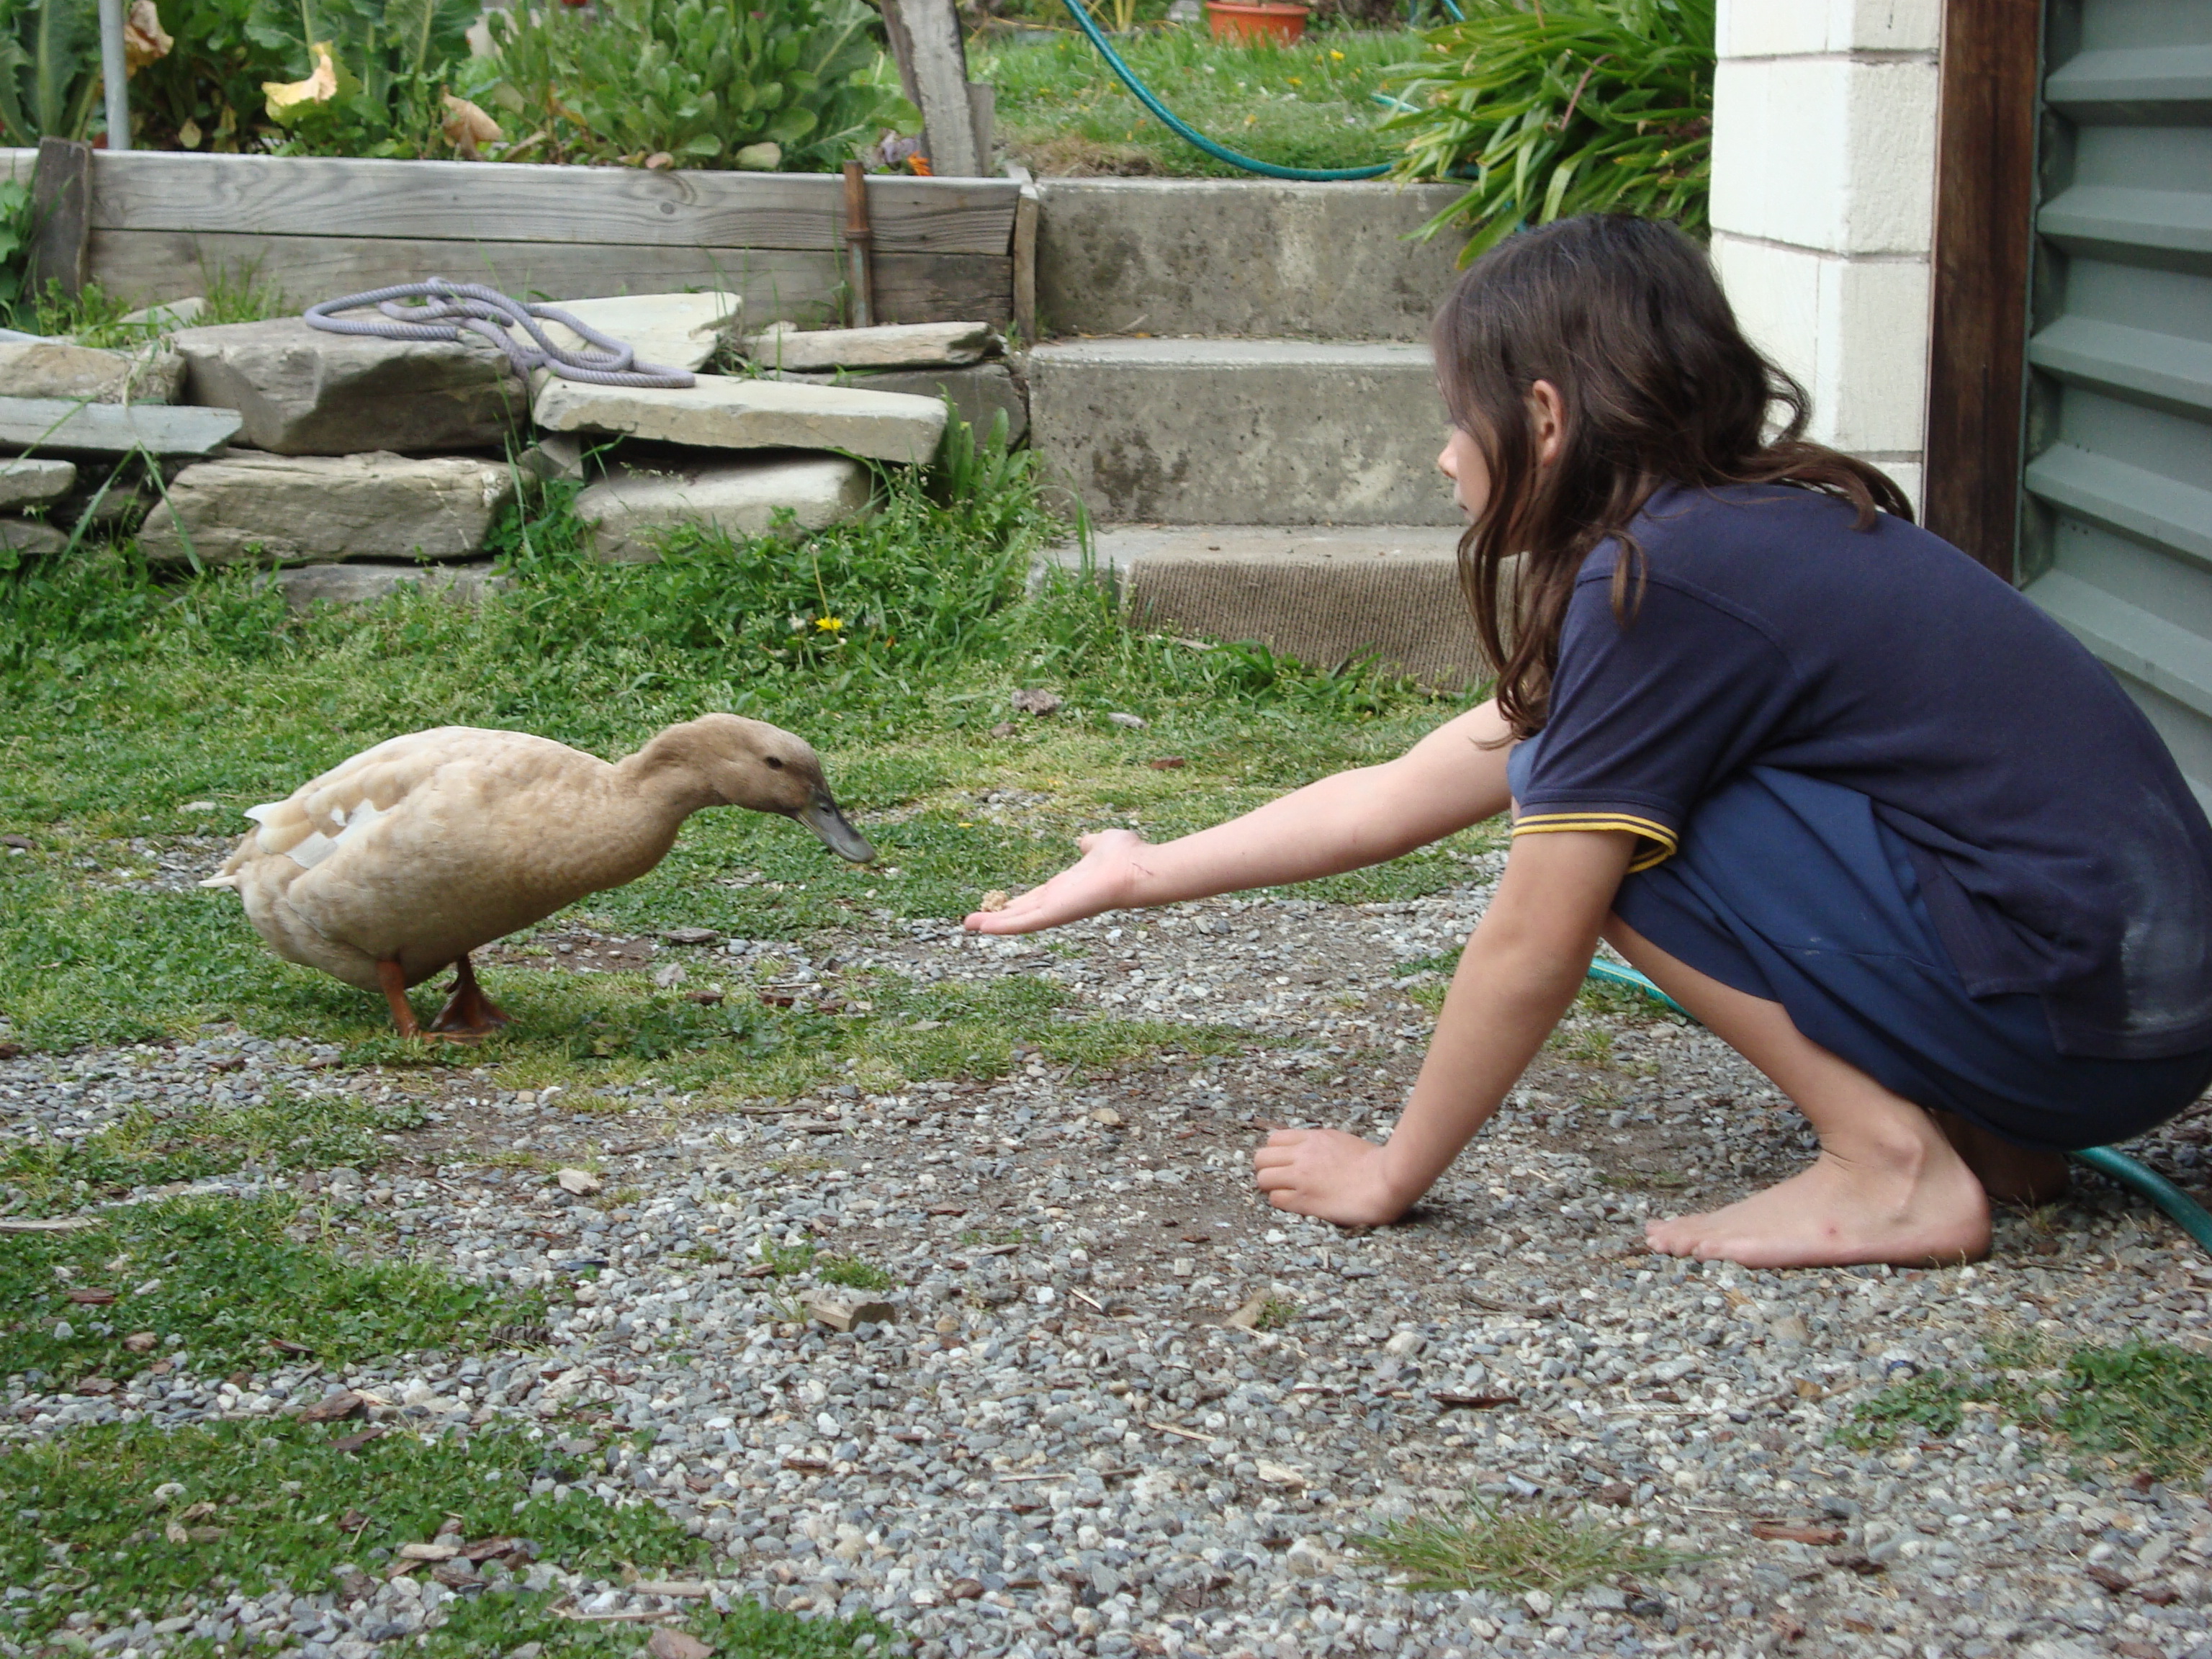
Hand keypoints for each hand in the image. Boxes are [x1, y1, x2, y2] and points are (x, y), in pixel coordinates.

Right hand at [964, 828, 1148, 934]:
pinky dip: (1001, 925)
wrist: (1138, 868)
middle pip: (1023, 911)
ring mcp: (1057, 909)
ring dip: (993, 923)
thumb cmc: (1126, 856)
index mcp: (1068, 885)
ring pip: (1019, 920)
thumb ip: (1090, 844)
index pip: (1038, 896)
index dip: (1018, 901)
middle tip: (974, 922)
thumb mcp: (1101, 843)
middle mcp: (1060, 899)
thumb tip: (1085, 840)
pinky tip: (981, 927)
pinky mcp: (1055, 914)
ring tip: (968, 925)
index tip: (1001, 903)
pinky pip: (1024, 923)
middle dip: (999, 917)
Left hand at [1251, 1127, 1412, 1226]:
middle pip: (1261, 1158)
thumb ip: (1319, 1144)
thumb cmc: (1373, 1163)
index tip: (1283, 1163)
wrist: (1386, 1179)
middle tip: (1279, 1180)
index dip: (1275, 1153)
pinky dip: (1281, 1202)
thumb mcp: (1342, 1141)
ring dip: (1271, 1187)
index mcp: (1312, 1138)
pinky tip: (1296, 1204)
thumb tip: (1307, 1149)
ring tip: (1286, 1193)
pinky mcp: (1305, 1201)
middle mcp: (1302, 1155)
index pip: (1273, 1139)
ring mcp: (1301, 1178)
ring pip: (1263, 1179)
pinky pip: (1275, 1199)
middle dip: (1267, 1169)